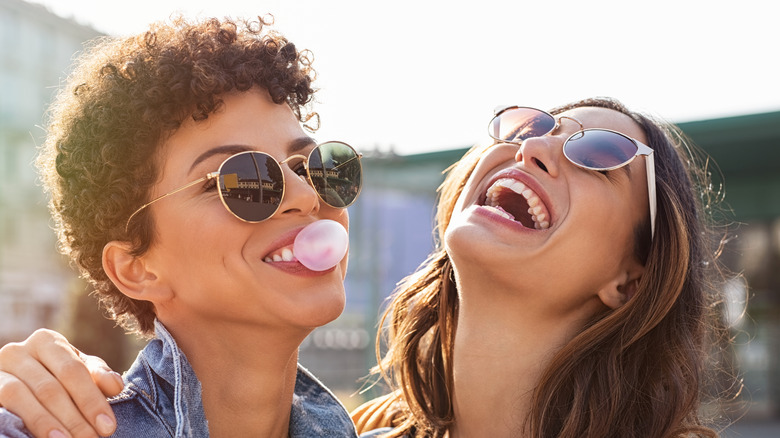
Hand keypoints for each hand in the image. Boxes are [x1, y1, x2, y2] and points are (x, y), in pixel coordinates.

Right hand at [0, 329, 123, 437]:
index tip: (108, 426)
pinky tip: (44, 436)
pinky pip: (2, 403)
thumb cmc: (52, 376)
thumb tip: (116, 386)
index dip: (92, 400)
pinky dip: (25, 421)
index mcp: (47, 342)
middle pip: (50, 387)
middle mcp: (18, 351)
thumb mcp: (76, 371)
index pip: (74, 371)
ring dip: (48, 423)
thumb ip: (97, 375)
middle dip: (74, 417)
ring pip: (23, 396)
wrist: (13, 381)